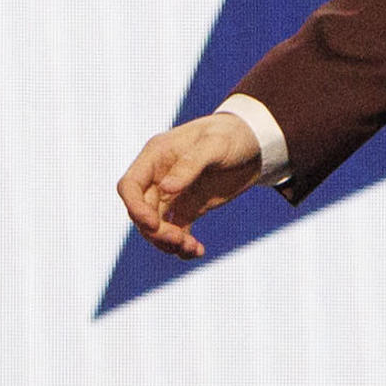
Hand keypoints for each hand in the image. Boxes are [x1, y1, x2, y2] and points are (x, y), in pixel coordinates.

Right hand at [116, 111, 262, 259]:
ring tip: (193, 249)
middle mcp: (159, 177)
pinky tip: (198, 251)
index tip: (153, 224)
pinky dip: (182, 246)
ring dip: (168, 243)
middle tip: (180, 241)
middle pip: (142, 212)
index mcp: (157, 156)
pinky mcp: (187, 209)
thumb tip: (165, 190)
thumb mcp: (215, 144)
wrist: (256, 143)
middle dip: (156, 231)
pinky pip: (176, 232)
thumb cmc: (232, 134)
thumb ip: (190, 164)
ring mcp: (172, 195)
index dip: (134, 207)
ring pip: (156, 227)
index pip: (130, 186)